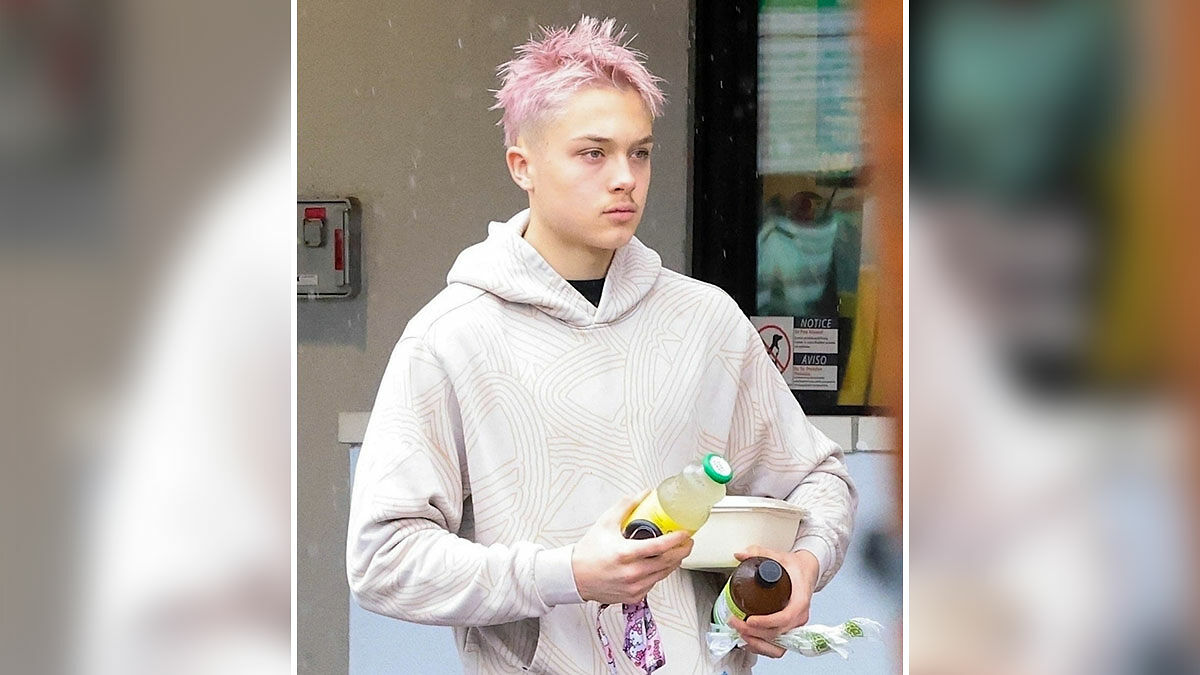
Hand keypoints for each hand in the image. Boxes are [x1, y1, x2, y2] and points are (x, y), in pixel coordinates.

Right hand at [571, 490, 694, 604]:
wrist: (575, 576)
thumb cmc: (589, 552)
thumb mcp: (606, 523)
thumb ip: (626, 506)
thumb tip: (643, 494)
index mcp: (625, 553)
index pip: (659, 547)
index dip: (676, 539)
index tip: (685, 533)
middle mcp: (631, 573)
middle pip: (667, 562)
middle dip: (682, 551)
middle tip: (687, 542)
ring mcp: (633, 587)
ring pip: (664, 574)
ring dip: (674, 562)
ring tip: (676, 551)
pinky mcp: (633, 596)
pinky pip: (654, 584)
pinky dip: (660, 573)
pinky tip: (659, 565)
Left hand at [726, 545, 819, 658]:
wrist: (807, 571)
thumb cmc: (795, 568)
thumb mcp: (778, 556)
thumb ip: (758, 553)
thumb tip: (740, 554)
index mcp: (799, 601)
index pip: (784, 618)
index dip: (766, 622)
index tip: (750, 620)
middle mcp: (799, 617)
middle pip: (777, 633)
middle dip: (754, 632)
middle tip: (736, 622)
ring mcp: (794, 625)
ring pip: (778, 646)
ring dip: (757, 644)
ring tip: (740, 633)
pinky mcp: (788, 629)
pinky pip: (778, 646)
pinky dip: (762, 647)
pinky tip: (748, 639)